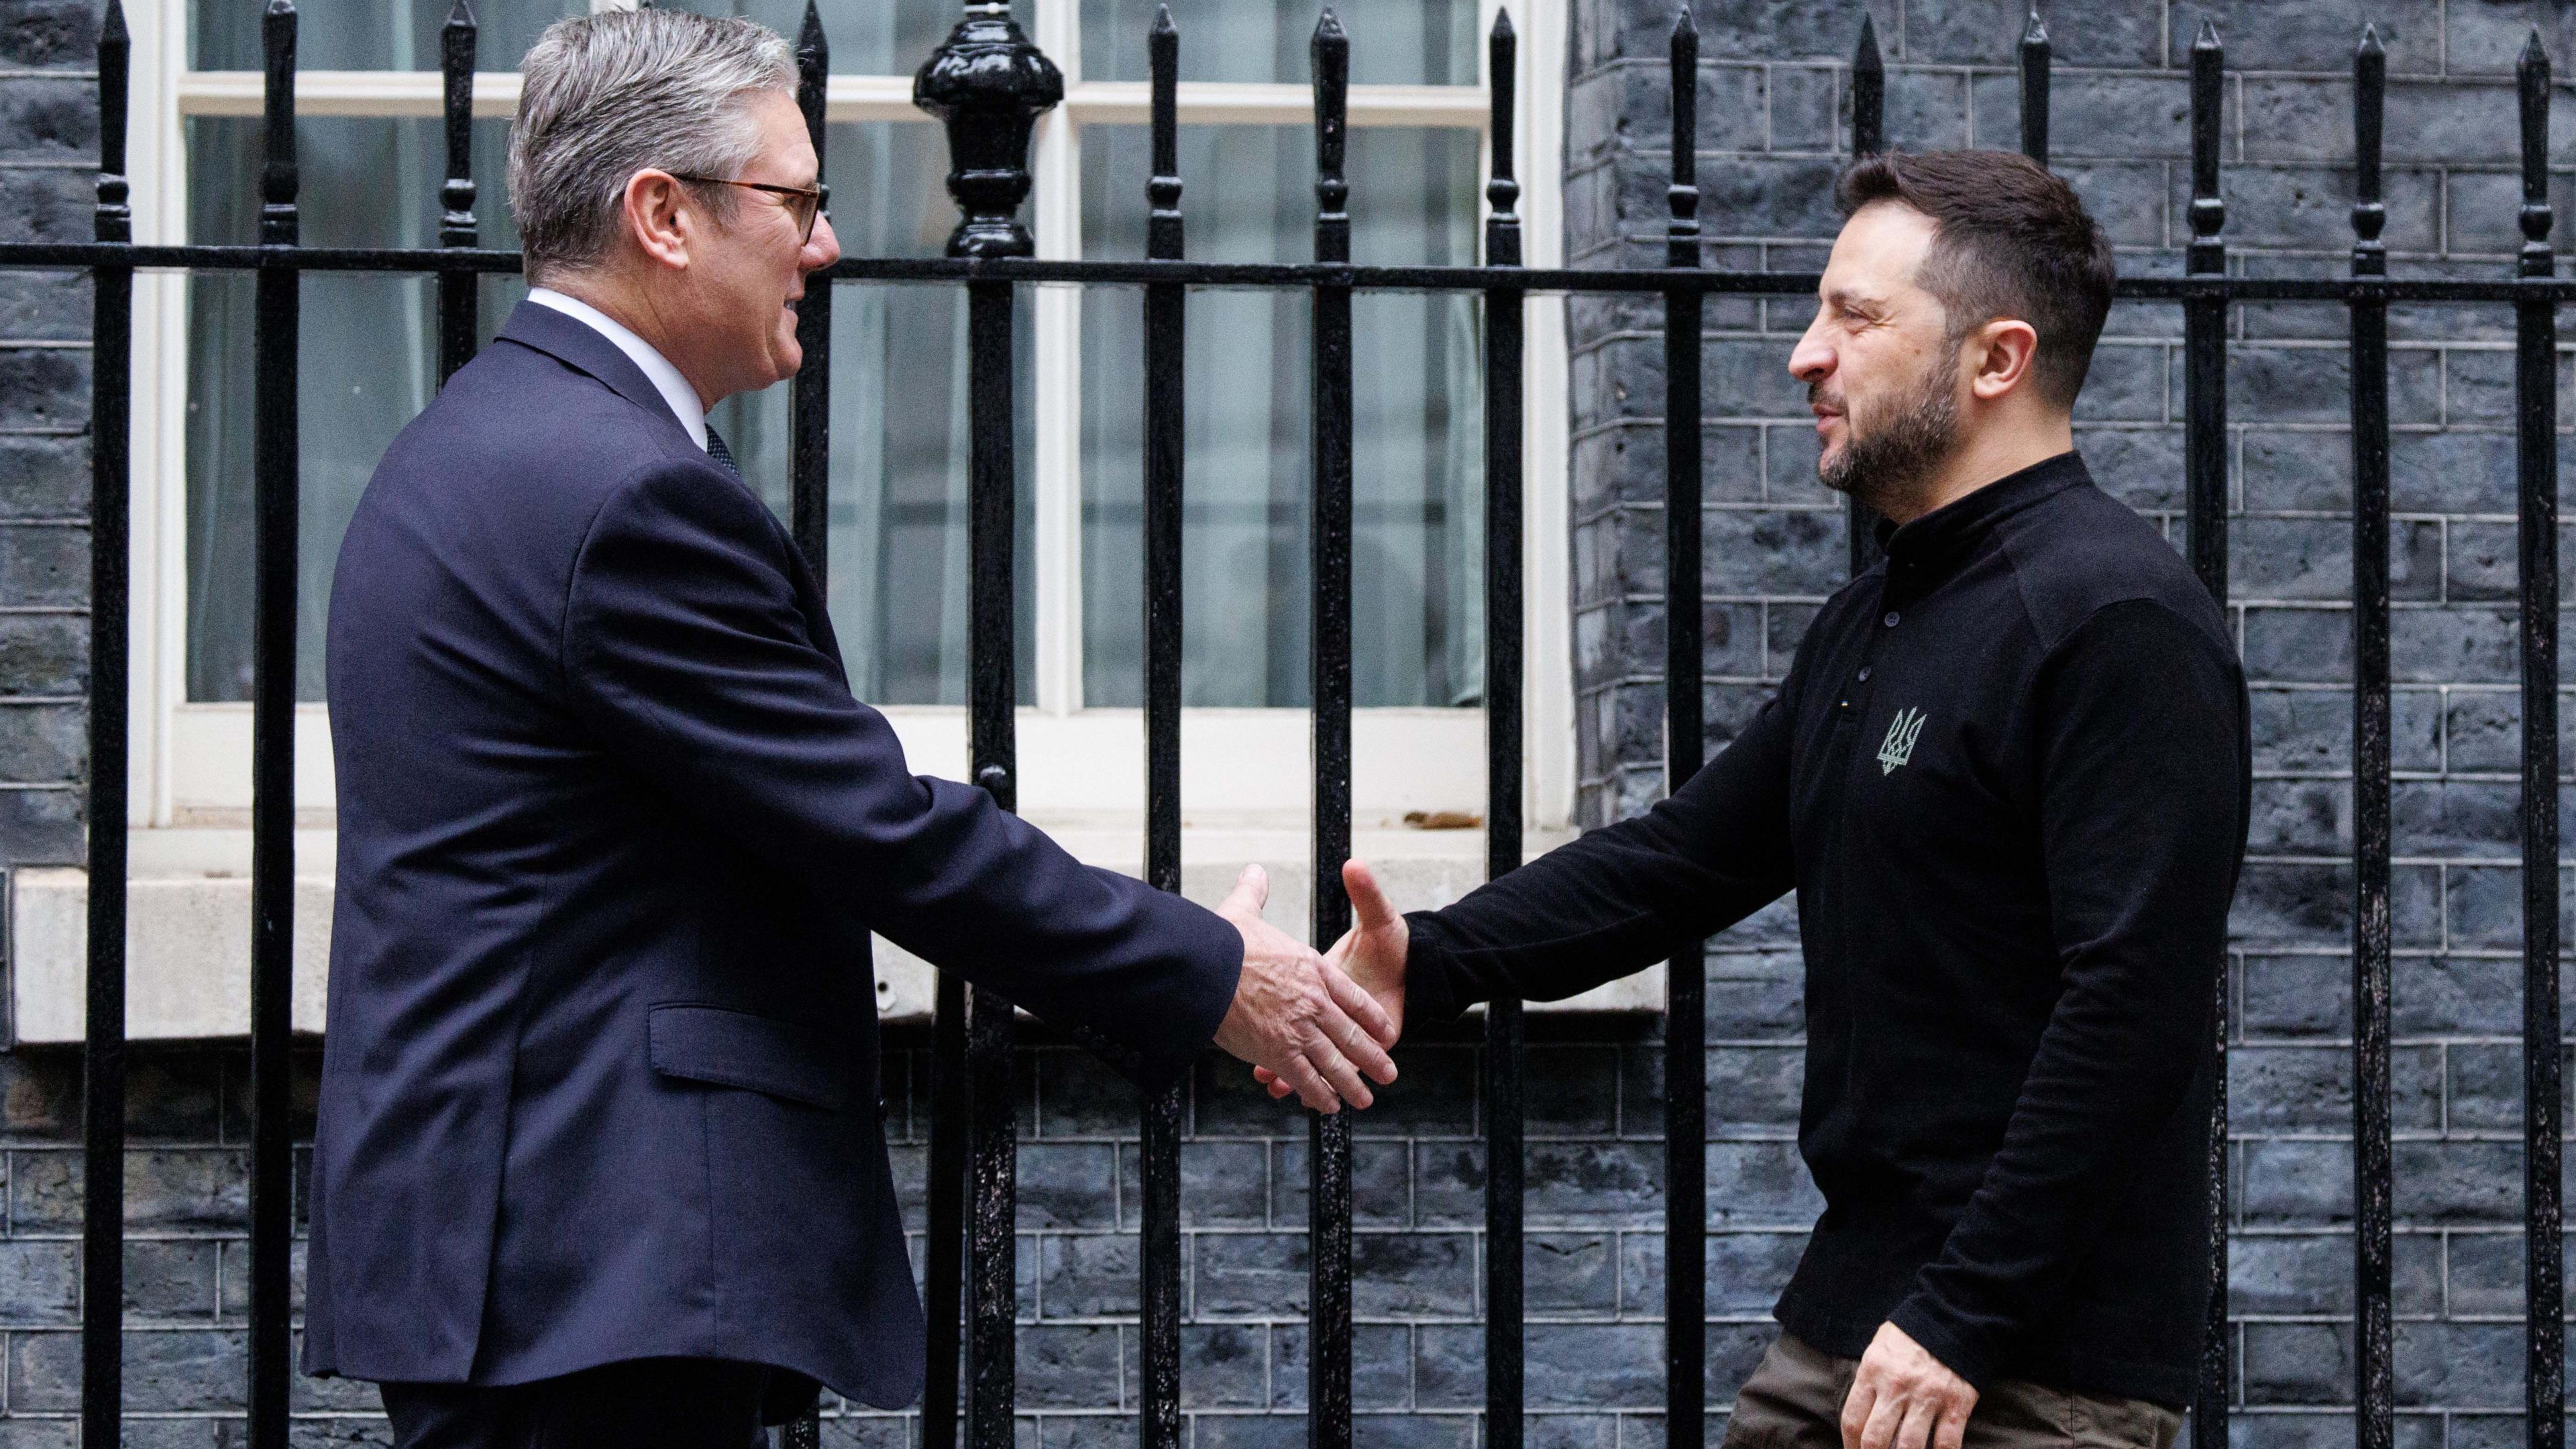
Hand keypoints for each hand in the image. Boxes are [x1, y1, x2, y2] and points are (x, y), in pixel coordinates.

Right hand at [1208, 865, 1399, 1113]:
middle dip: (1371, 1058)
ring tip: (1363, 1100)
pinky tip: (1327, 1106)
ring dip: (1350, 1085)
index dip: (1371, 1016)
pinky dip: (1318, 1094)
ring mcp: (1300, 1029)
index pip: (1353, 997)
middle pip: (1351, 1035)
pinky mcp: (1279, 1051)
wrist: (1210, 967)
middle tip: (1388, 1074)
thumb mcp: (1244, 910)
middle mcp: (1314, 1001)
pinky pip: (1305, 1078)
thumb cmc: (1224, 940)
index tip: (1385, 1030)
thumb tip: (1254, 871)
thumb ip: (1255, 893)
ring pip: (1334, 1063)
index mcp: (1312, 969)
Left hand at [1840, 1322, 1976, 1448]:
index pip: (1852, 1419)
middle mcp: (1897, 1387)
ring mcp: (1928, 1397)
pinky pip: (1946, 1445)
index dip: (1849, 1445)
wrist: (1952, 1316)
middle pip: (1875, 1440)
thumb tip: (1863, 1419)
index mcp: (1873, 1371)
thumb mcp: (1878, 1349)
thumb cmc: (1910, 1336)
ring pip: (1909, 1447)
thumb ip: (1869, 1381)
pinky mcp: (1956, 1404)